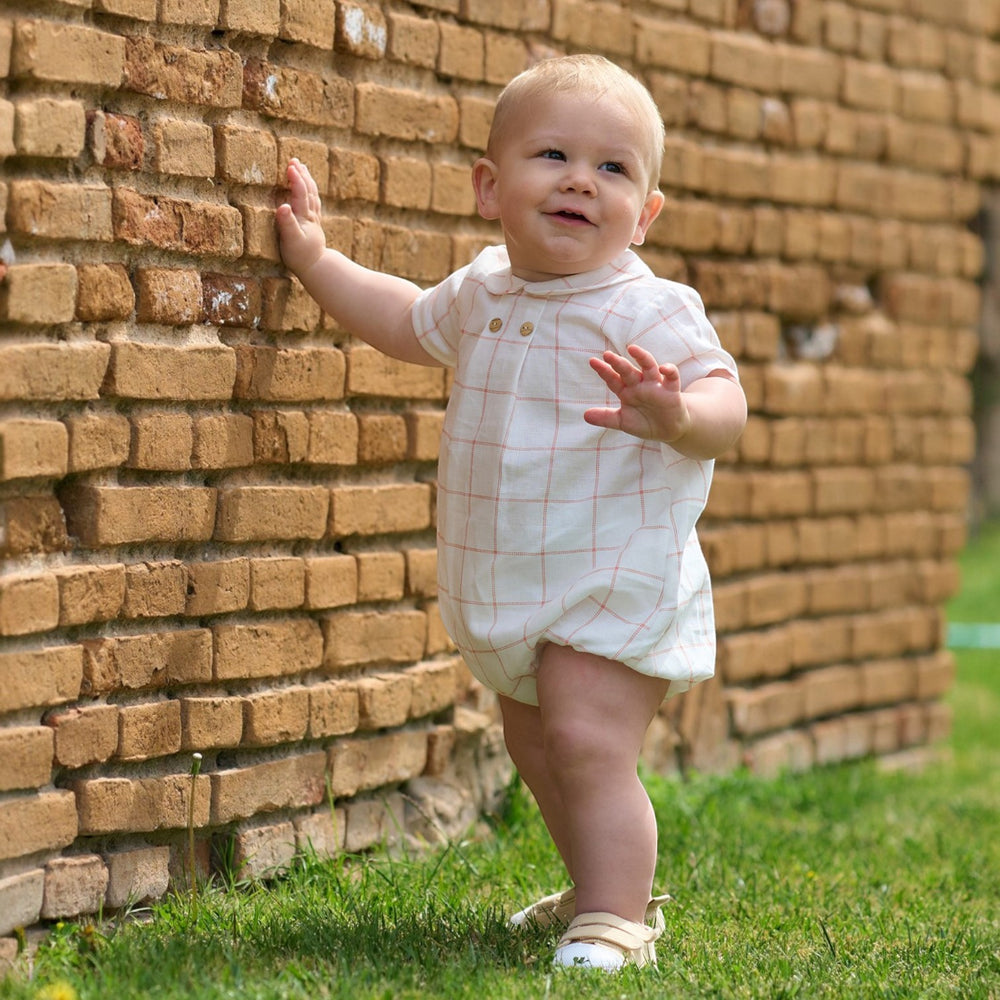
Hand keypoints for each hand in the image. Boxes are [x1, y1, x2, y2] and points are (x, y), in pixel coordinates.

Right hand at [276, 159, 326, 277]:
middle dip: (301, 175)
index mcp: (304, 217)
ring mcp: (313, 220)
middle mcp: (311, 216)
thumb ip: (286, 223)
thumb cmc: (300, 256)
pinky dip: (311, 193)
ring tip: (302, 168)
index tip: (291, 165)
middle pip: (308, 191)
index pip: (300, 193)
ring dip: (307, 181)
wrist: (316, 269)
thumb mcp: (290, 240)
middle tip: (294, 160)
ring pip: (312, 196)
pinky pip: (313, 204)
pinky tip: (309, 190)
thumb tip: (282, 206)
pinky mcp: (314, 226)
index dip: (296, 179)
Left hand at [584, 344, 692, 443]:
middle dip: (618, 363)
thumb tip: (585, 416)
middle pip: (627, 371)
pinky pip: (672, 377)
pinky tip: (663, 368)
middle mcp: (639, 385)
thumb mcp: (623, 422)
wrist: (668, 430)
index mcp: (626, 391)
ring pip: (648, 367)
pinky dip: (669, 370)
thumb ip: (605, 418)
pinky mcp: (671, 390)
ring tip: (632, 348)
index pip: (613, 379)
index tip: (592, 361)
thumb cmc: (644, 422)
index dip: (604, 371)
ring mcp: (655, 385)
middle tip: (607, 354)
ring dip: (642, 357)